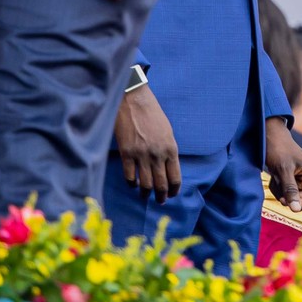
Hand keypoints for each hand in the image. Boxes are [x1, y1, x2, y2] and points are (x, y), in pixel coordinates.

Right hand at [115, 83, 180, 203]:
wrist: (134, 101)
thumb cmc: (153, 114)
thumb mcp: (167, 132)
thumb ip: (168, 150)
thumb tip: (167, 167)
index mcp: (171, 149)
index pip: (175, 177)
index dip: (174, 189)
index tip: (172, 194)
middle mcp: (157, 155)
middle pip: (161, 184)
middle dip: (161, 195)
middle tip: (160, 200)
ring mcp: (141, 155)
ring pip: (145, 184)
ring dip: (146, 193)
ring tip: (146, 196)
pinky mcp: (126, 153)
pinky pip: (129, 176)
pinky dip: (132, 183)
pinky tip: (133, 185)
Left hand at [266, 117, 301, 210]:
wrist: (270, 137)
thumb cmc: (279, 150)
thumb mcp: (284, 171)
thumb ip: (290, 190)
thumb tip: (296, 210)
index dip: (300, 205)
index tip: (285, 199)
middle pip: (300, 202)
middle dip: (287, 196)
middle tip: (278, 184)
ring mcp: (300, 181)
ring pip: (290, 199)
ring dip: (280, 192)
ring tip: (276, 177)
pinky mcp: (291, 181)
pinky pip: (284, 194)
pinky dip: (277, 188)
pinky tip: (275, 177)